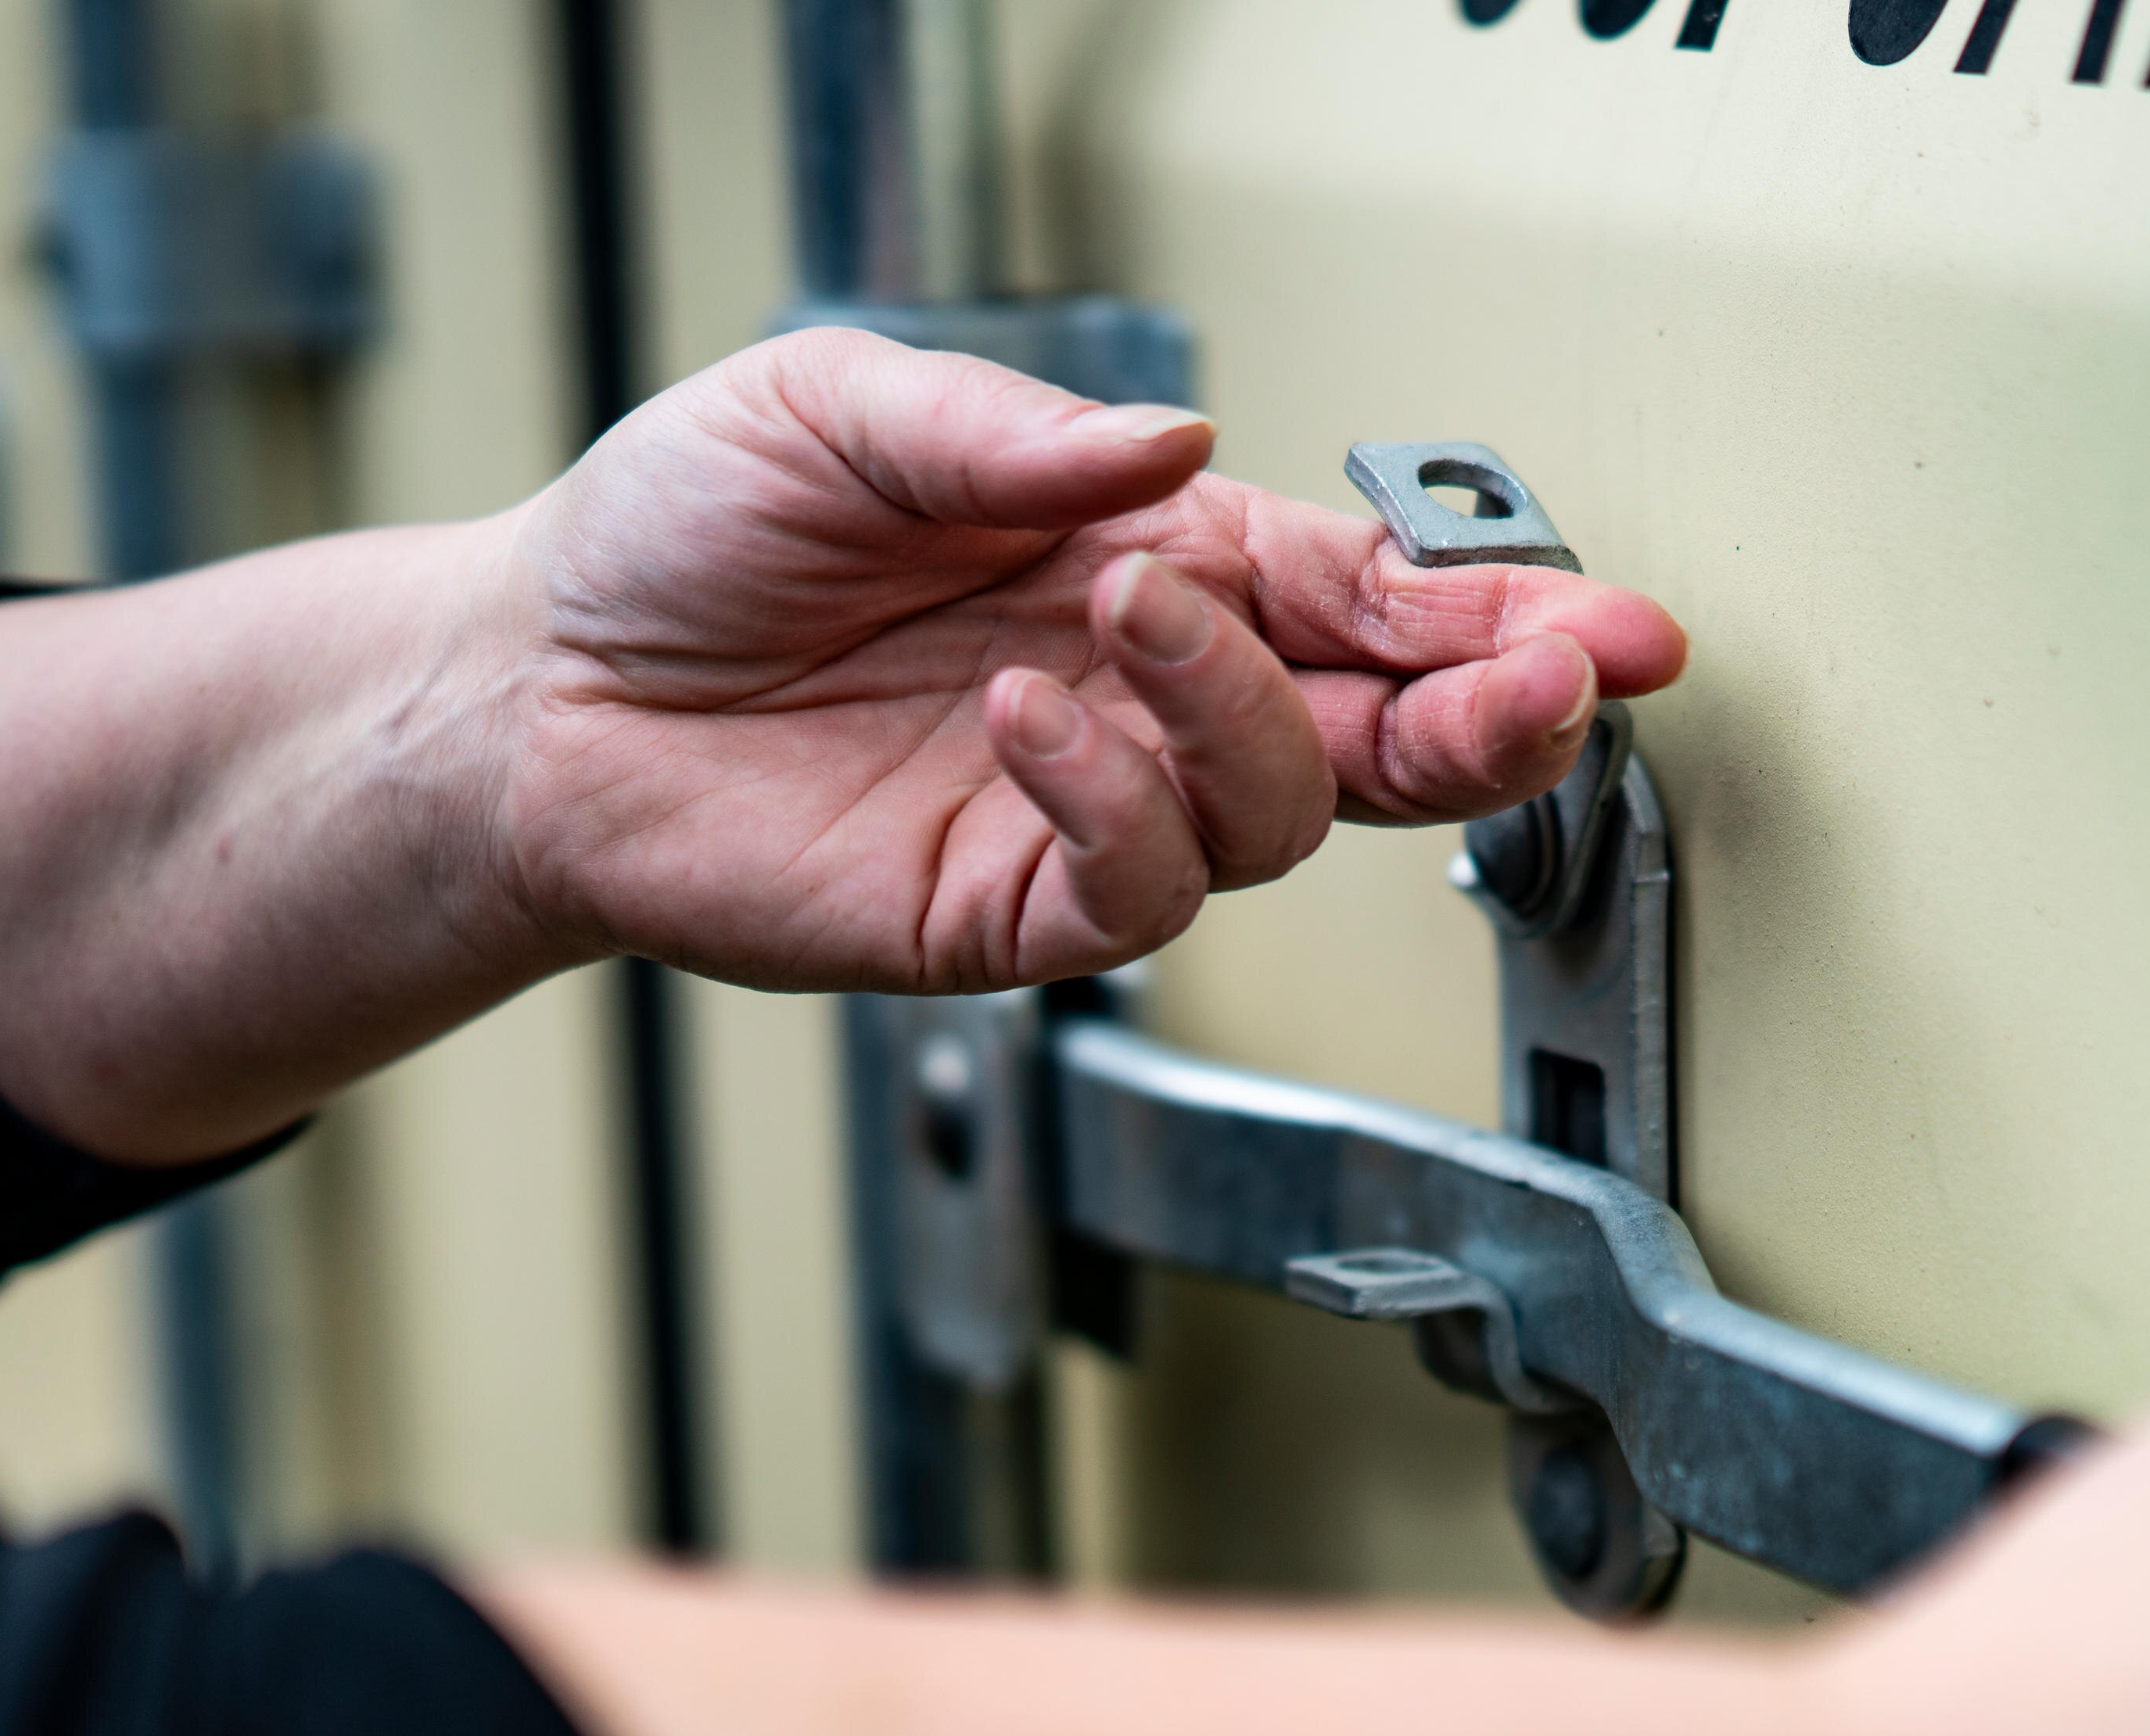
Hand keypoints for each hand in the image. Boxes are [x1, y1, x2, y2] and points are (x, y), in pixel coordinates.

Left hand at [490, 329, 1690, 992]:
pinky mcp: (1003, 912)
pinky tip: (1036, 718)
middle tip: (1546, 682)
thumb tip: (1178, 449)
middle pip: (1378, 736)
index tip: (1613, 625)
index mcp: (1146, 561)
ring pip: (1277, 817)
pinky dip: (1114, 802)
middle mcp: (1142, 698)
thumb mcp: (840, 409)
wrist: (536, 683)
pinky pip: (1131, 894)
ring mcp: (1082, 813)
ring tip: (1134, 611)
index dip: (1497, 617)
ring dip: (1243, 712)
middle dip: (1484, 712)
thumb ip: (1017, 435)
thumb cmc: (687, 536)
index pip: (1362, 600)